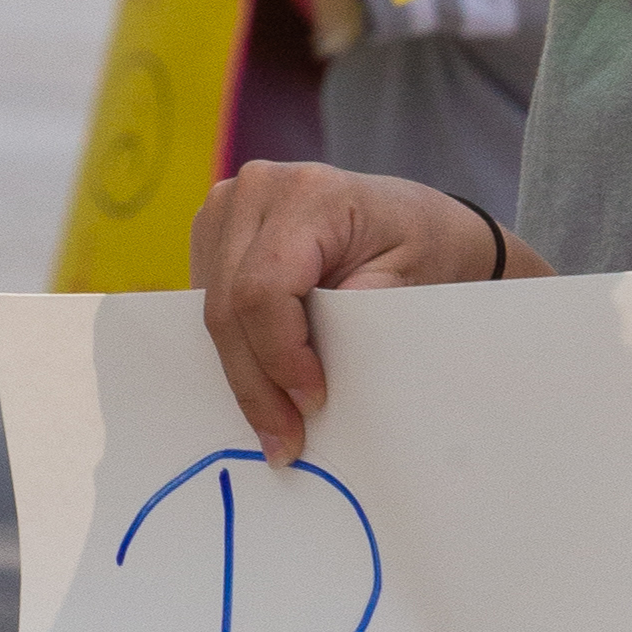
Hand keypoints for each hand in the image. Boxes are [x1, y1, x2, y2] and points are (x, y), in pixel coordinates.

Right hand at [195, 160, 529, 457]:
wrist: (415, 220)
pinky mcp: (215, 232)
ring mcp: (227, 207)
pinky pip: (209, 303)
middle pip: (228, 306)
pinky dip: (236, 349)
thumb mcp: (408, 284)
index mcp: (309, 192)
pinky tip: (265, 383)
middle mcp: (255, 188)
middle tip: (285, 443)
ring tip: (278, 423)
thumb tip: (302, 387)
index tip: (313, 403)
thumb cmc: (422, 247)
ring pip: (210, 310)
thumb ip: (355, 325)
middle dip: (256, 383)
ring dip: (242, 372)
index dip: (279, 356)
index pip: (263, 289)